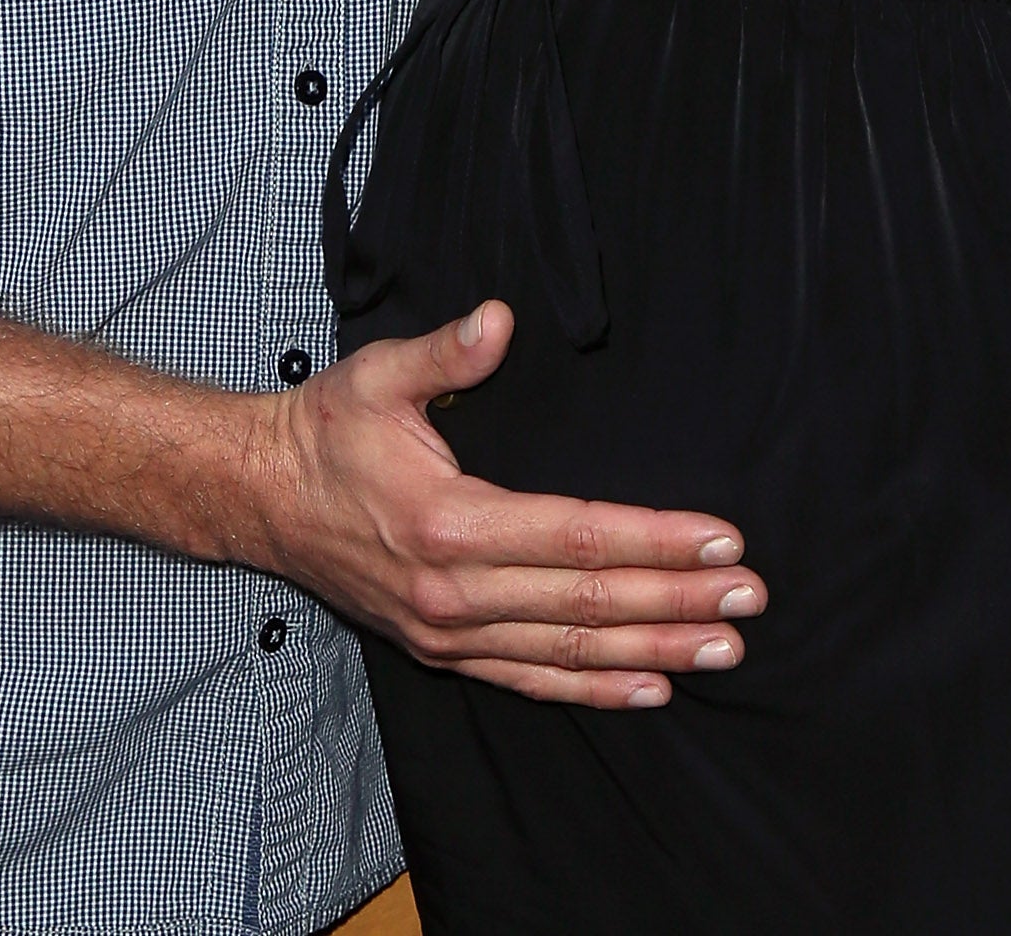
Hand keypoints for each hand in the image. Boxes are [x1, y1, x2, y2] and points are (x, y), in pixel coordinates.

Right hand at [243, 300, 764, 708]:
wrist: (260, 497)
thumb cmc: (326, 429)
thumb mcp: (378, 374)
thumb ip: (446, 351)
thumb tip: (500, 320)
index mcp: (450, 521)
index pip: (578, 535)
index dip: (656, 541)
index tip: (721, 540)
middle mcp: (455, 591)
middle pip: (589, 601)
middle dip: (678, 602)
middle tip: (750, 600)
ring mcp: (449, 632)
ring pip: (571, 649)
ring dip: (654, 651)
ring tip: (724, 649)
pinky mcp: (443, 651)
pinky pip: (531, 679)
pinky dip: (595, 689)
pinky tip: (650, 689)